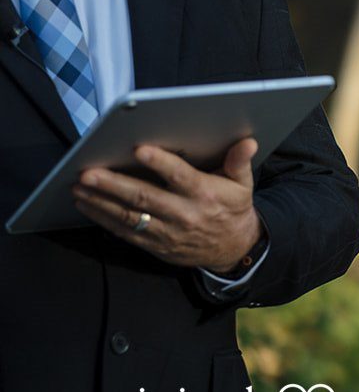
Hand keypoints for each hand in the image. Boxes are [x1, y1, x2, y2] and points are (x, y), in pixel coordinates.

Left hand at [72, 138, 262, 270]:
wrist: (232, 249)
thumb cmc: (232, 208)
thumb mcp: (243, 184)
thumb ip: (239, 162)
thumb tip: (247, 142)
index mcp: (205, 194)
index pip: (180, 176)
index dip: (160, 163)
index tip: (139, 150)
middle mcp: (184, 213)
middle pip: (144, 197)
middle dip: (113, 185)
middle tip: (89, 173)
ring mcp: (167, 231)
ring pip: (129, 216)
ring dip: (101, 202)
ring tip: (79, 188)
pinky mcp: (155, 244)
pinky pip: (126, 232)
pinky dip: (104, 219)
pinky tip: (87, 206)